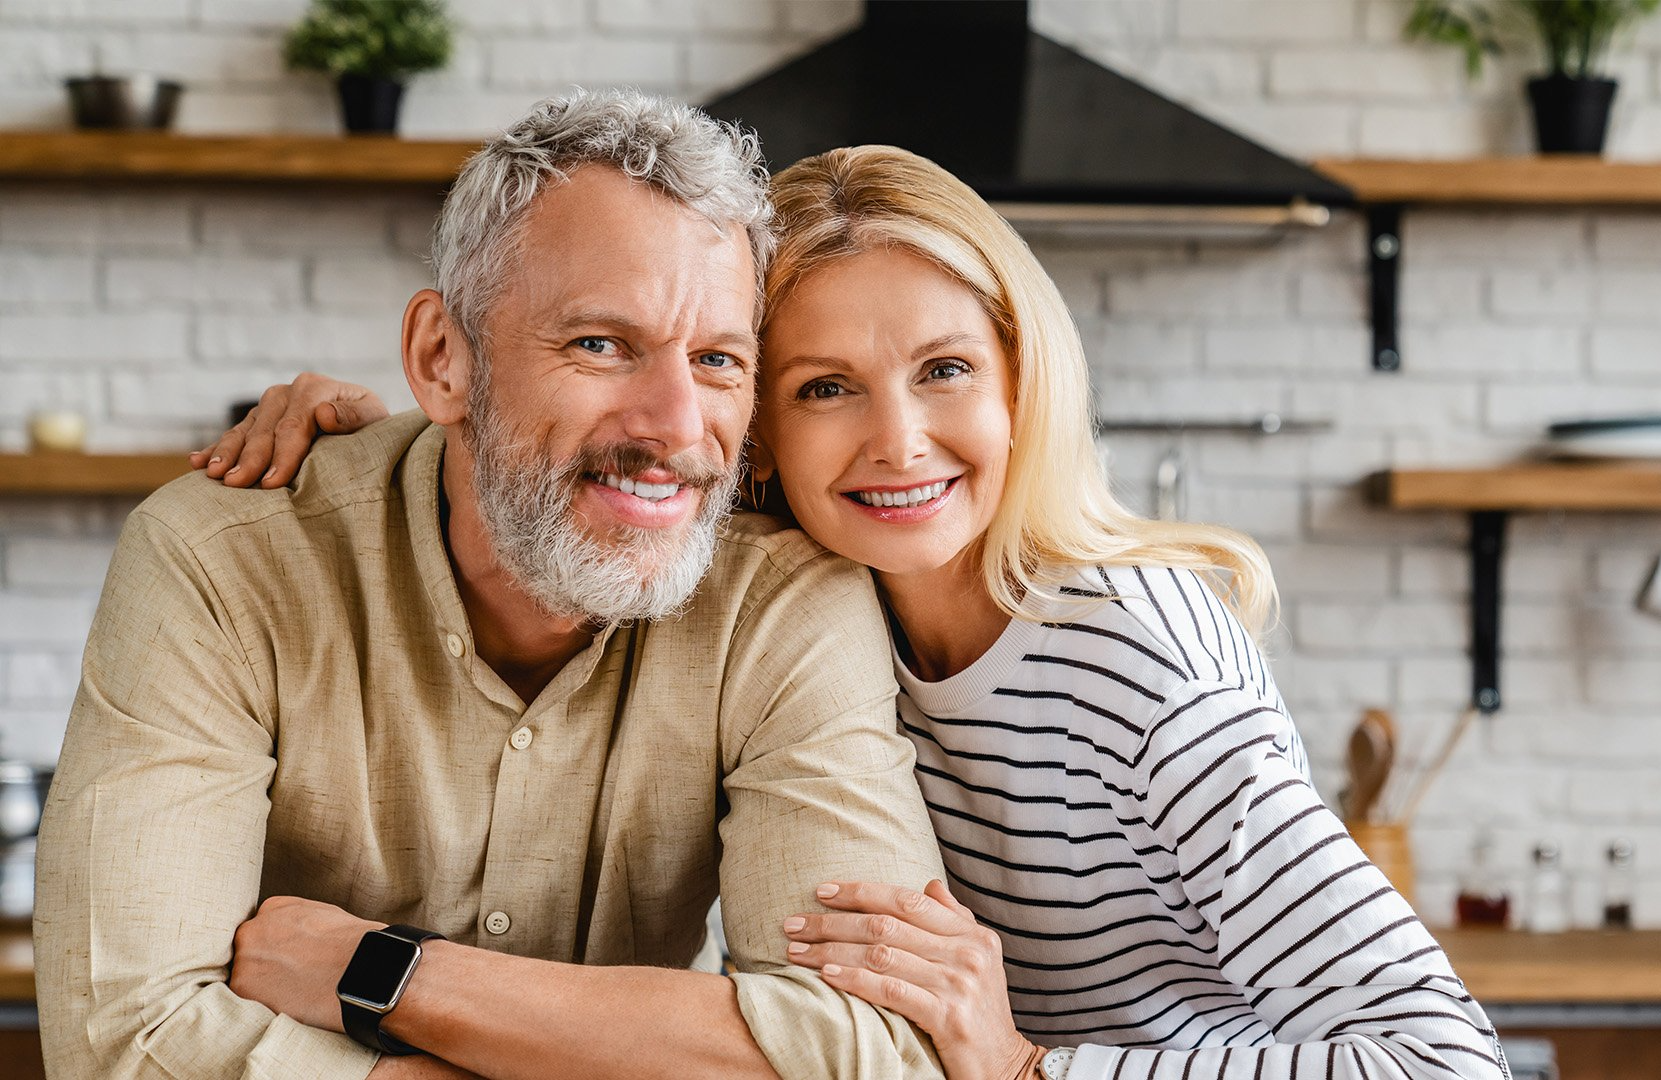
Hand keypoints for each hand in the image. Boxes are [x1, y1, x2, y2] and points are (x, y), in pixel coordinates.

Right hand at [190, 372, 387, 488]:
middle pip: (264, 429)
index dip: (282, 455)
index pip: (293, 426)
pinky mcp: (258, 419)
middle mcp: (287, 392)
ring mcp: (269, 406)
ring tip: (214, 475)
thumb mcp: (374, 418)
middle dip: (249, 458)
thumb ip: (353, 416)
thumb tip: (324, 414)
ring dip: (226, 453)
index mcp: (313, 388)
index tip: (273, 482)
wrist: (365, 421)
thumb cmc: (372, 425)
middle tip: (235, 484)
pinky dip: (216, 449)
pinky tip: (198, 462)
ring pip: (244, 431)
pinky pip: (234, 434)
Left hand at [230, 895, 380, 1031]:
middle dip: (266, 967)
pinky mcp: (243, 985)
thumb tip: (297, 937)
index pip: (263, 932)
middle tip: (291, 982)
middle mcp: (253, 929)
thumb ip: (299, 922)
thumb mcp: (326, 916)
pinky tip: (290, 1004)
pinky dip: (264, 1006)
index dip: (277, 951)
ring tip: (293, 996)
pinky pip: (245, 1000)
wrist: (361, 968)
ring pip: (246, 977)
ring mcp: (245, 956)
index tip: (291, 962)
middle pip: (250, 953)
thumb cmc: (353, 945)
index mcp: (273, 908)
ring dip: (263, 988)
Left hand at [783, 879, 1038, 1079]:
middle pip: (888, 924)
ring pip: (882, 954)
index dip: (861, 891)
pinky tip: (827, 975)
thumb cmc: (981, 1013)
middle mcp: (967, 952)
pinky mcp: (949, 1016)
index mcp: (972, 934)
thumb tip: (930, 884)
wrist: (1006, 1067)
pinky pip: (891, 990)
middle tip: (794, 923)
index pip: (907, 900)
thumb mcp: (978, 961)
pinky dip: (855, 979)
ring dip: (832, 950)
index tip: (822, 890)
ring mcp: (958, 983)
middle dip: (833, 921)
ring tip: (797, 951)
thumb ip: (955, 920)